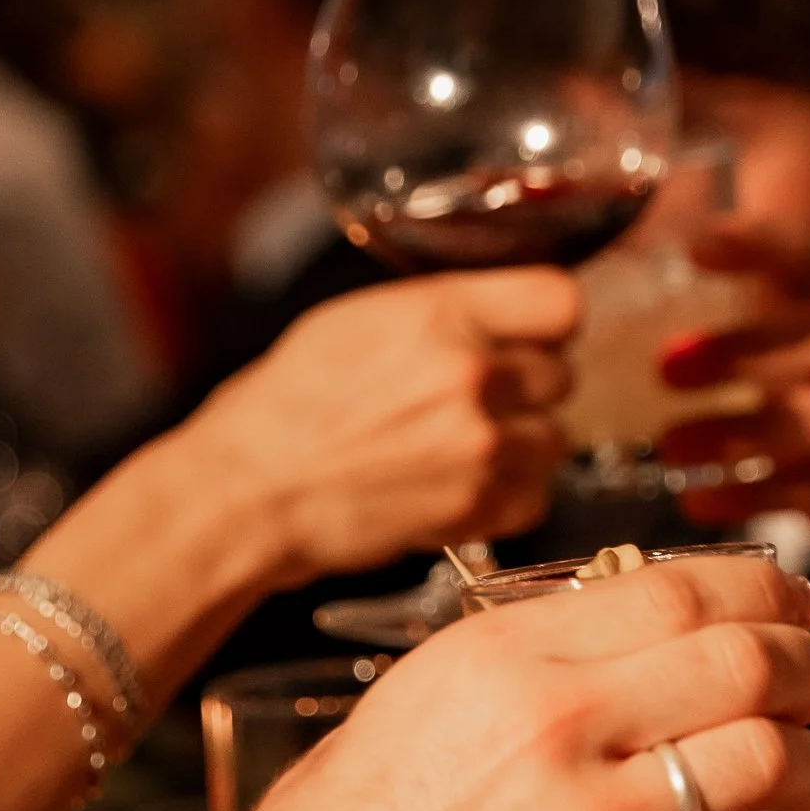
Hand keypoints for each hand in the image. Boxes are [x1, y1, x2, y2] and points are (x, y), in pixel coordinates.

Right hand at [161, 551, 809, 810]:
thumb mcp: (414, 702)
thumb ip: (519, 660)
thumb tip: (615, 635)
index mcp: (508, 660)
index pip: (682, 589)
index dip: (762, 591)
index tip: (790, 604)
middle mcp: (560, 730)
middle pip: (749, 662)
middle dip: (806, 668)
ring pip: (769, 765)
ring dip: (809, 768)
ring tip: (801, 780)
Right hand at [193, 269, 579, 576]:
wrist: (248, 492)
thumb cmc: (285, 406)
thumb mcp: (357, 319)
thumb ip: (442, 312)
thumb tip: (500, 313)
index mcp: (442, 315)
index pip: (560, 303)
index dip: (548, 322)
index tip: (534, 335)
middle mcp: (472, 375)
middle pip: (561, 373)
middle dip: (526, 388)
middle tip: (480, 400)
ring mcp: (480, 445)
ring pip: (556, 438)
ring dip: (522, 444)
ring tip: (466, 448)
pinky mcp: (476, 507)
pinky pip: (537, 496)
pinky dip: (511, 496)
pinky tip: (464, 485)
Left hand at [654, 225, 809, 539]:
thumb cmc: (768, 362)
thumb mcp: (740, 317)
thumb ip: (680, 289)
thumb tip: (599, 255)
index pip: (800, 256)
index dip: (754, 246)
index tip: (693, 249)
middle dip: (743, 352)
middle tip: (664, 365)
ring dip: (741, 431)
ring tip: (669, 444)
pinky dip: (751, 497)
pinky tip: (695, 498)